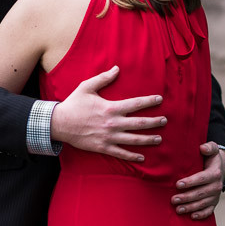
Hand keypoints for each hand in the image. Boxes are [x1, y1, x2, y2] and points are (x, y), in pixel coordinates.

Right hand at [50, 66, 165, 160]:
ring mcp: (108, 137)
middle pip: (139, 123)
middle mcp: (112, 123)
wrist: (59, 124)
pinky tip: (142, 157)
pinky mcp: (103, 147)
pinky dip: (132, 156)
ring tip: (159, 138)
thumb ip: (103, 78)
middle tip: (165, 121)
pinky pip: (121, 153)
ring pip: (133, 139)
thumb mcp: (87, 87)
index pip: (135, 104)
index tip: (160, 100)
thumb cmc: (73, 104)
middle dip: (154, 122)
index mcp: (110, 108)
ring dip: (148, 139)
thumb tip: (117, 68)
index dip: (149, 101)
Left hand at [171, 142, 224, 219]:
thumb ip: (209, 147)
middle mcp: (217, 185)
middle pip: (201, 193)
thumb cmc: (211, 158)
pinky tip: (192, 216)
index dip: (190, 182)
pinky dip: (201, 215)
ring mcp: (216, 195)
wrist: (220, 168)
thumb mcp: (212, 149)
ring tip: (178, 209)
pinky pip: (209, 211)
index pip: (202, 178)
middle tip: (173, 199)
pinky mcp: (214, 202)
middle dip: (187, 197)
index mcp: (215, 172)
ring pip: (203, 203)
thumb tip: (202, 148)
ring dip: (190, 207)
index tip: (178, 184)